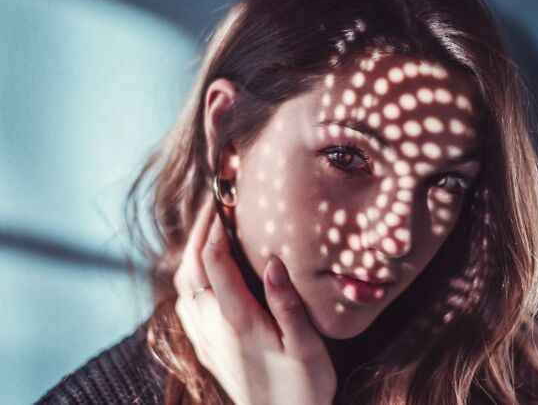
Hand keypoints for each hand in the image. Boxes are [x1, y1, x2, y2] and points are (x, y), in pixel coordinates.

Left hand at [174, 193, 336, 404]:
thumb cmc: (303, 388)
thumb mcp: (307, 346)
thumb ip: (287, 303)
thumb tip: (273, 260)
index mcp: (237, 321)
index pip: (214, 261)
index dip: (215, 227)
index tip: (224, 199)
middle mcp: (214, 328)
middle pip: (190, 268)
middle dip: (198, 231)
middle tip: (212, 201)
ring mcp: (207, 341)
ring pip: (183, 286)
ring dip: (191, 251)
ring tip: (209, 227)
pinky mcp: (208, 350)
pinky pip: (186, 305)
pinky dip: (191, 276)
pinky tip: (206, 270)